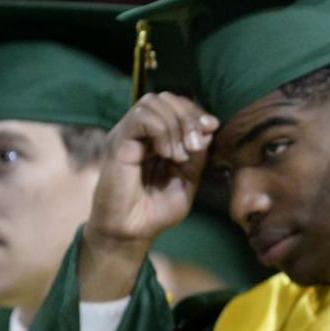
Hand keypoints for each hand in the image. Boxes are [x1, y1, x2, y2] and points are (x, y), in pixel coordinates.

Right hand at [80, 93, 218, 300]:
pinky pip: (142, 117)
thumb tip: (208, 127)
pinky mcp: (118, 142)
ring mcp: (127, 135)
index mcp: (157, 139)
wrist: (130, 232)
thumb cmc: (155, 211)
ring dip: (176, 125)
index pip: (176, 105)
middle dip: (189, 116)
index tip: (211, 128)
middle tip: (195, 145)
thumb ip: (197, 156)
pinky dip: (162, 131)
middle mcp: (140, 132)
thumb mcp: (187, 182)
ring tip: (179, 156)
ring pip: (153, 101)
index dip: (196, 112)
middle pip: (166, 97)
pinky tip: (167, 155)